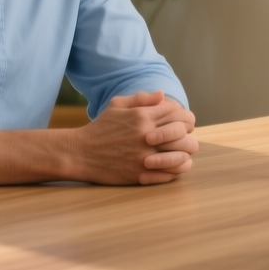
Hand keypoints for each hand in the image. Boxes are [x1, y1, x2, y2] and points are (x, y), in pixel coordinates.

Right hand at [71, 90, 199, 184]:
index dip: (183, 116)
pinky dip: (176, 169)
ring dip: (185, 153)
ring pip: (182, 154)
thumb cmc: (100, 128)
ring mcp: (144, 156)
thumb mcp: (116, 105)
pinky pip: (171, 173)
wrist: (80, 153)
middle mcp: (146, 135)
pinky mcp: (141, 174)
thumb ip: (141, 98)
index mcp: (142, 116)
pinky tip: (172, 166)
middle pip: (184, 133)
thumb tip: (162, 95)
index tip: (180, 121)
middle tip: (184, 137)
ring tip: (181, 152)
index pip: (177, 111)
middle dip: (188, 133)